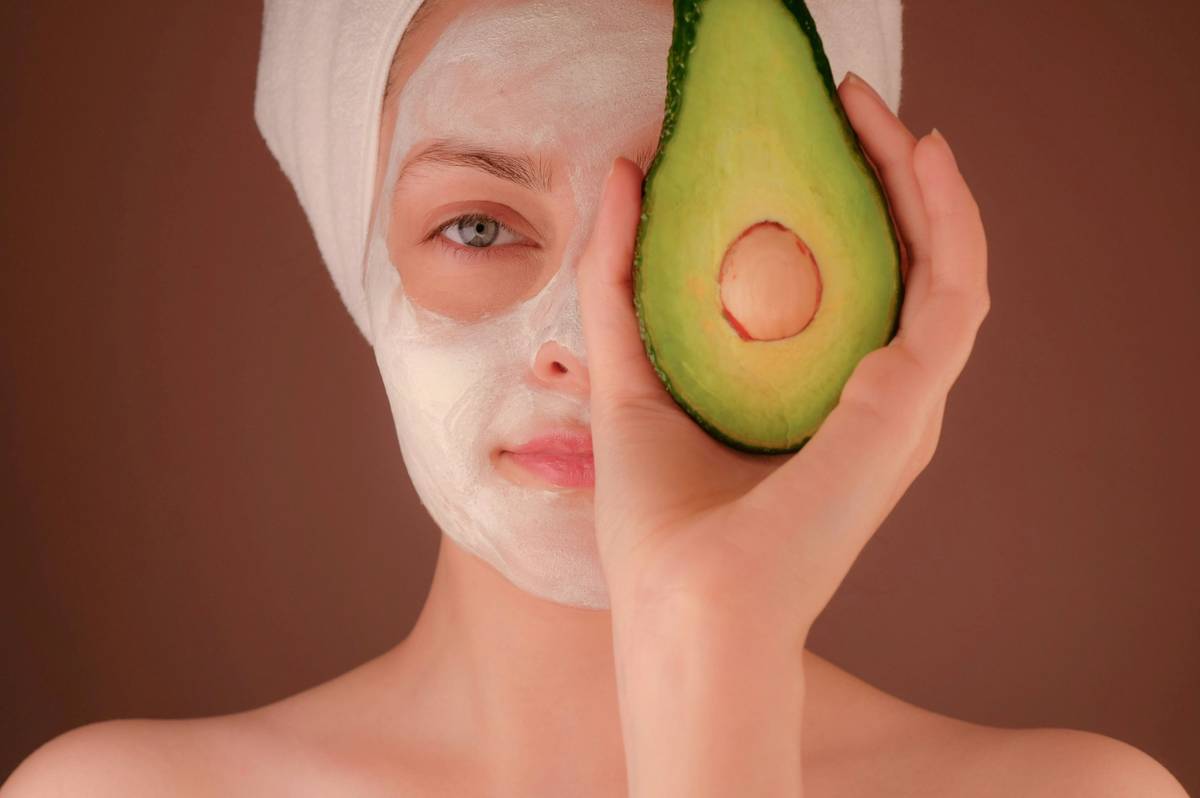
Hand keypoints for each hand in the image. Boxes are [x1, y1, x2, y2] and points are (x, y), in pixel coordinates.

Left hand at [577, 72, 989, 640]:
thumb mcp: (627, 379)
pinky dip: (949, 219)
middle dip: (882, 175)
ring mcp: (903, 406)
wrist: (685, 615)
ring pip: (944, 265)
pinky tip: (919, 157)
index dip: (840, 202)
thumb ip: (619, 282)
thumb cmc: (660, 528)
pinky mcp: (909, 408)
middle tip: (845, 105)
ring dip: (921, 180)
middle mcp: (876, 403)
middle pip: (902, 265)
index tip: (803, 135)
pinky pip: (954, 292)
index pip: (853, 283)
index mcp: (823, 405)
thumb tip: (620, 173)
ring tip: (876, 112)